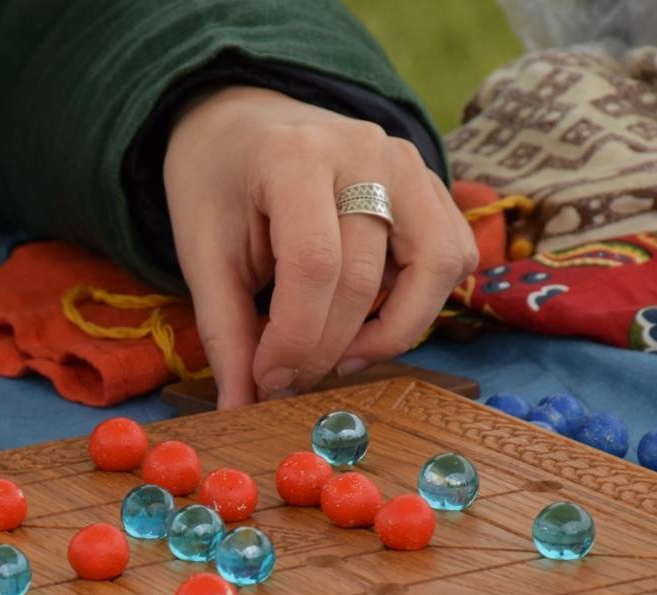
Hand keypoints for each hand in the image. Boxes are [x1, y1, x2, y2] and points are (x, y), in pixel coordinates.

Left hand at [164, 86, 477, 406]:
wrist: (243, 122)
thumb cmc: (218, 188)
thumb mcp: (203, 255)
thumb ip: (225, 332)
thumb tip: (241, 410)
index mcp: (295, 157)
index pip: (315, 265)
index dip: (295, 339)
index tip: (267, 381)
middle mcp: (365, 150)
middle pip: (367, 276)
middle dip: (328, 348)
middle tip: (290, 380)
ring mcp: (409, 161)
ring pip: (437, 265)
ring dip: (394, 330)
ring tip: (340, 354)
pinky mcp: (432, 182)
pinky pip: (453, 253)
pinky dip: (421, 301)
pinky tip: (369, 317)